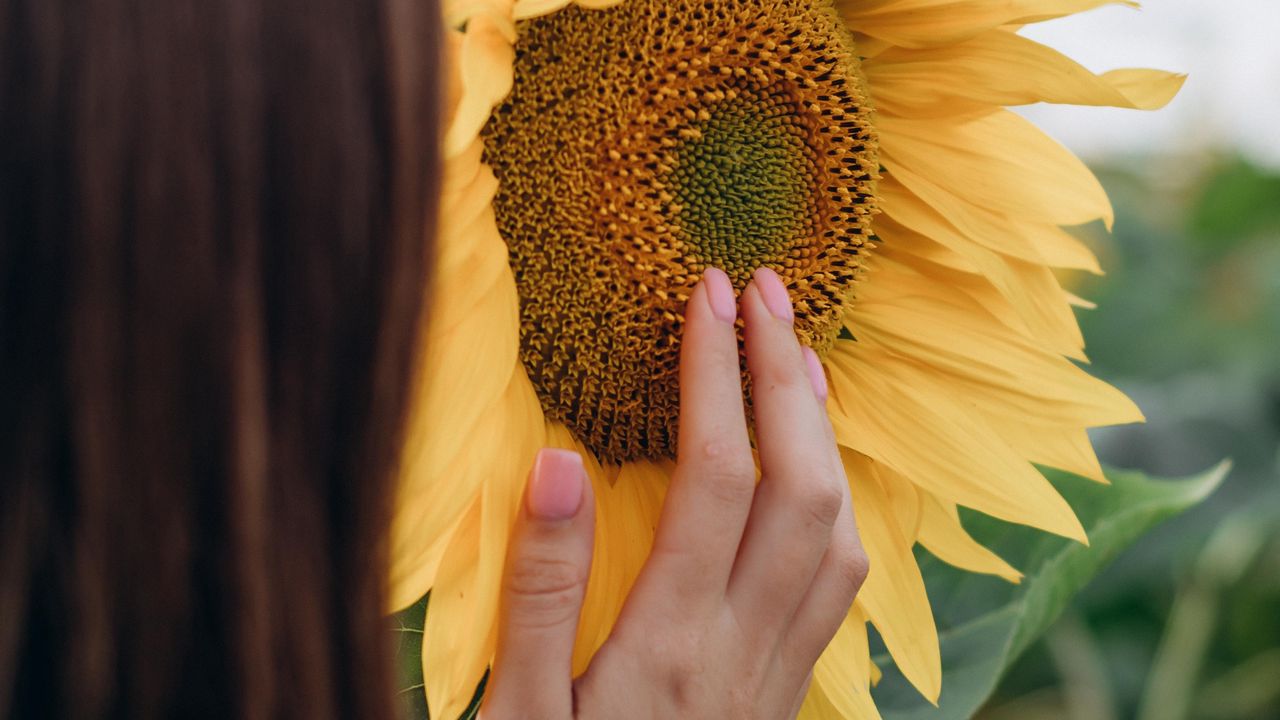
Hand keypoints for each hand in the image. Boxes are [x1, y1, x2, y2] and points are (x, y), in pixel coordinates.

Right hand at [480, 267, 867, 719]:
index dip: (716, 373)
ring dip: (824, 434)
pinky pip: (838, 583)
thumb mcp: (516, 713)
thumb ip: (540, 594)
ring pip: (839, 534)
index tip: (705, 293)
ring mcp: (774, 676)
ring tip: (796, 357)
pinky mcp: (783, 693)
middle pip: (803, 489)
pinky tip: (809, 469)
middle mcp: (742, 652)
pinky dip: (834, 502)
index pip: (716, 477)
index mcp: (666, 647)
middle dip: (788, 377)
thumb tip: (560, 463)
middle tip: (764, 290)